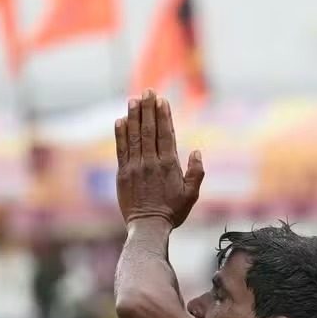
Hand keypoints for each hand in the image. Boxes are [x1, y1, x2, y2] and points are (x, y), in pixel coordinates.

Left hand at [114, 90, 204, 227]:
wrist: (148, 226)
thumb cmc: (172, 211)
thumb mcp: (192, 194)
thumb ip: (196, 172)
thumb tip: (196, 151)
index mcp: (169, 165)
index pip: (166, 134)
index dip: (163, 115)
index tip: (162, 99)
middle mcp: (151, 162)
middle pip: (149, 130)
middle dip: (148, 109)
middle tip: (147, 91)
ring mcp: (135, 167)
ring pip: (134, 136)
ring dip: (134, 116)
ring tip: (133, 99)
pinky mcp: (123, 174)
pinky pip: (121, 150)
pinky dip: (121, 134)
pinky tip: (120, 120)